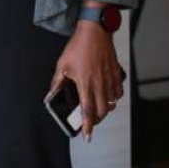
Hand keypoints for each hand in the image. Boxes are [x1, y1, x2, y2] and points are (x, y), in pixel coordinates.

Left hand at [49, 22, 123, 140]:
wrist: (94, 32)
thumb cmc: (78, 46)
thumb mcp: (62, 65)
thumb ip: (57, 82)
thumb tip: (50, 95)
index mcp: (85, 83)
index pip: (88, 111)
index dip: (88, 126)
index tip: (87, 136)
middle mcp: (100, 84)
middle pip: (101, 112)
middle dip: (96, 121)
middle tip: (89, 122)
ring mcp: (110, 79)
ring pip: (111, 104)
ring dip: (104, 110)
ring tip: (96, 110)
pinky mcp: (116, 74)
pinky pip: (118, 93)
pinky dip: (113, 99)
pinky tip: (106, 97)